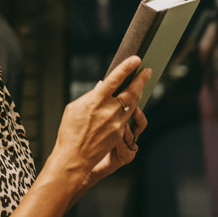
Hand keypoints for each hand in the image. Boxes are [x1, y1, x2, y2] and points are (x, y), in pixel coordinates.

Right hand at [52, 56, 150, 179]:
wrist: (74, 157)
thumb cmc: (70, 132)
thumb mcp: (74, 108)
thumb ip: (89, 96)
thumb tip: (100, 86)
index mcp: (95, 101)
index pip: (115, 79)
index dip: (127, 67)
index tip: (136, 59)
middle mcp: (109, 110)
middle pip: (131, 91)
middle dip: (141, 79)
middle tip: (147, 71)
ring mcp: (116, 122)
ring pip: (133, 103)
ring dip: (138, 93)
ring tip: (141, 85)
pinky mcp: (120, 132)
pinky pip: (128, 116)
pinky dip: (131, 108)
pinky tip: (131, 103)